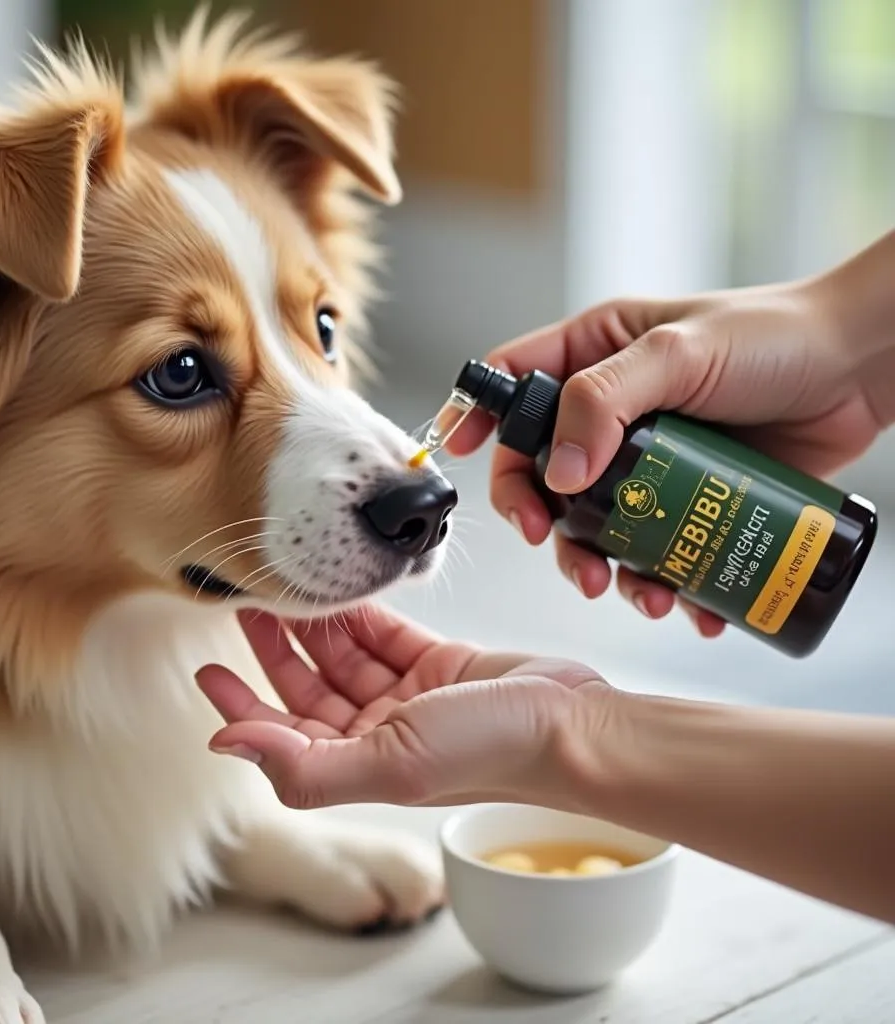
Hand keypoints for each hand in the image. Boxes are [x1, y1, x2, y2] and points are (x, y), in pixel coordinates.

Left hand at [197, 605, 605, 809]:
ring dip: (315, 624)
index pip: (283, 735)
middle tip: (247, 600)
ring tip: (286, 583)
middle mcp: (378, 736)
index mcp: (360, 767)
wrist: (568, 724)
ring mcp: (407, 698)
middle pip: (308, 691)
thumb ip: (303, 763)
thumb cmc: (487, 752)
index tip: (209, 669)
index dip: (243, 704)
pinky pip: (384, 634)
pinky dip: (361, 614)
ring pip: (343, 658)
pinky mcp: (434, 664)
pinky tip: (340, 588)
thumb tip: (227, 745)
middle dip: (275, 651)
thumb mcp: (387, 763)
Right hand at [448, 280, 885, 635]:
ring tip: (636, 591)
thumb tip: (559, 473)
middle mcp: (611, 411)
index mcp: (594, 355)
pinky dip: (662, 583)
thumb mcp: (677, 353)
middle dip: (542, 518)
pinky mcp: (688, 498)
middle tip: (553, 546)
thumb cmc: (775, 337)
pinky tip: (683, 602)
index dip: (480, 416)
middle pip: (544, 472)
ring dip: (601, 565)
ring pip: (596, 524)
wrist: (861, 369)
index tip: (458, 451)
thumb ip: (603, 402)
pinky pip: (655, 549)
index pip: (514, 382)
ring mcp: (648, 459)